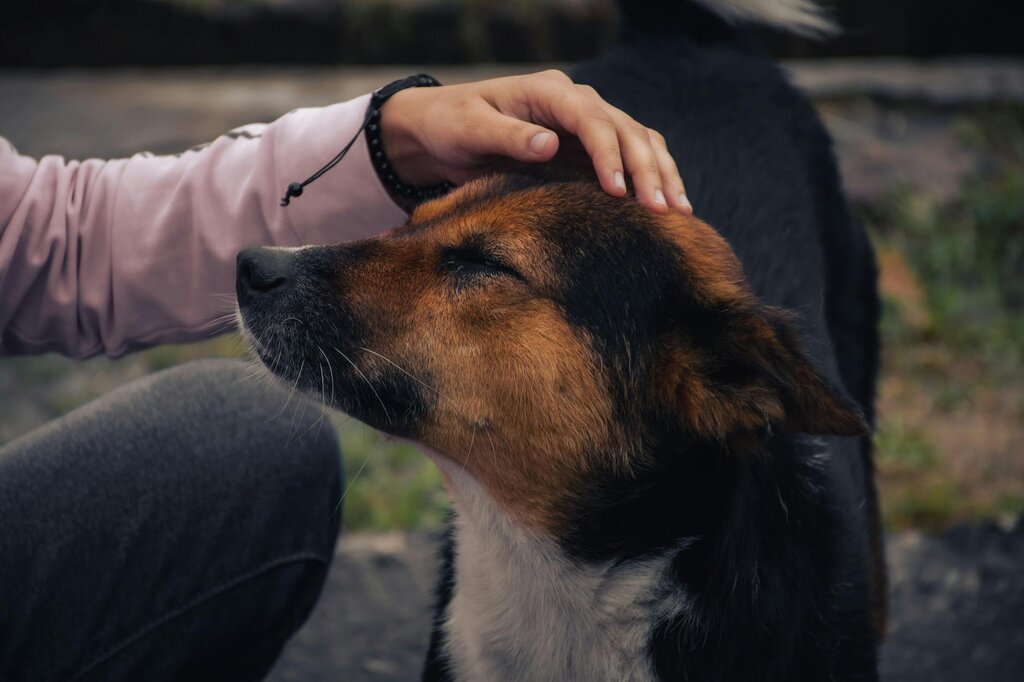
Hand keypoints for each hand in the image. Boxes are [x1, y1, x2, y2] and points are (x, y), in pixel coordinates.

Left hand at [378, 70, 691, 213]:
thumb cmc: (450, 125)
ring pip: (638, 141)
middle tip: (664, 211)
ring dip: (660, 175)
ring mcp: (584, 123)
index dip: (611, 155)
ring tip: (679, 212)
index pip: (593, 120)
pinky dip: (649, 178)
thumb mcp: (470, 129)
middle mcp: (575, 102)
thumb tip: (549, 143)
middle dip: (649, 170)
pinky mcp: (584, 147)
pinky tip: (665, 206)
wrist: (439, 131)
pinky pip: (627, 158)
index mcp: (550, 92)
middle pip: (627, 130)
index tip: (619, 191)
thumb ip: (508, 137)